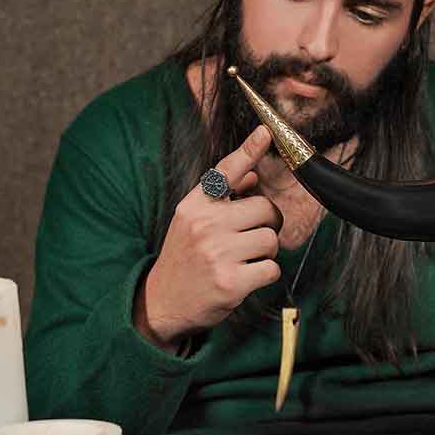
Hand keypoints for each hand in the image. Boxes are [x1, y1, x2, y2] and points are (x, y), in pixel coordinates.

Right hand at [135, 125, 283, 348]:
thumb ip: (222, 199)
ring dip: (266, 251)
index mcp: (194, 206)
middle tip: (253, 236)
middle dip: (268, 224)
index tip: (265, 132)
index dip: (248, 150)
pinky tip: (245, 278)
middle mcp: (204, 225)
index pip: (224, 172)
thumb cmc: (185, 258)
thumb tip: (253, 176)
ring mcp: (217, 253)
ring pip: (271, 239)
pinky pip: (271, 268)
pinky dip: (265, 274)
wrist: (162, 302)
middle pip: (264, 209)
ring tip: (244, 259)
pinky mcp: (231, 282)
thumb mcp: (192, 222)